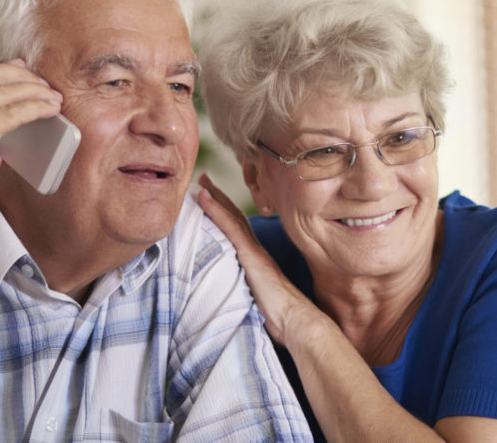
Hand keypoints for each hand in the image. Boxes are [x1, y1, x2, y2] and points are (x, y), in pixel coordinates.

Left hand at [197, 174, 321, 343]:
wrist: (295, 320)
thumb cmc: (281, 316)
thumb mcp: (259, 299)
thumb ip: (249, 291)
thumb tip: (240, 297)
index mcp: (256, 258)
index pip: (238, 228)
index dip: (225, 210)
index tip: (210, 195)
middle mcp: (255, 249)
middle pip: (234, 216)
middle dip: (218, 196)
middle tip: (203, 177)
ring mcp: (253, 251)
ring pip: (232, 216)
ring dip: (215, 197)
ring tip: (201, 180)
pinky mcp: (251, 256)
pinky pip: (231, 228)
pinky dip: (216, 210)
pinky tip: (204, 198)